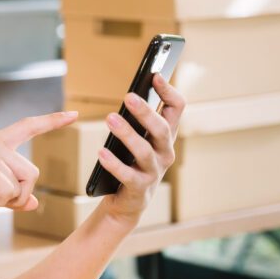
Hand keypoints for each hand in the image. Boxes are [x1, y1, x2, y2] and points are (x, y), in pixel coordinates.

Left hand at [97, 74, 184, 222]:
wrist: (128, 202)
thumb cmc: (132, 163)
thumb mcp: (141, 139)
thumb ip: (140, 119)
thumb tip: (132, 94)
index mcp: (166, 136)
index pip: (177, 108)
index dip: (169, 91)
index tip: (155, 76)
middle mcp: (165, 153)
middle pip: (161, 129)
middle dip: (146, 112)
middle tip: (128, 96)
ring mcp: (154, 172)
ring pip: (144, 151)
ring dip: (127, 134)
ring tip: (110, 119)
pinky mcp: (139, 188)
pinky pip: (127, 175)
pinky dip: (114, 163)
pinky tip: (101, 152)